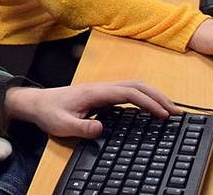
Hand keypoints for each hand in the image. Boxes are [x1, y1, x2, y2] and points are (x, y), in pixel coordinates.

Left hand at [4, 80, 177, 138]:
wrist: (36, 103)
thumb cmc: (48, 112)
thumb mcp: (61, 124)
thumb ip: (80, 127)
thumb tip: (100, 127)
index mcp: (94, 92)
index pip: (128, 93)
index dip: (148, 102)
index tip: (163, 114)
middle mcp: (100, 87)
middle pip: (135, 85)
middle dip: (157, 96)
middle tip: (175, 112)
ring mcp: (101, 90)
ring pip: (133, 87)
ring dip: (152, 96)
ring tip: (169, 110)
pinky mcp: (101, 95)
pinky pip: (127, 93)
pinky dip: (143, 98)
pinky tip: (150, 109)